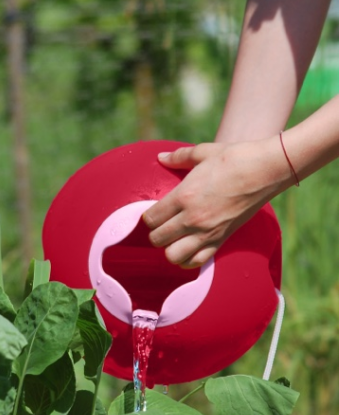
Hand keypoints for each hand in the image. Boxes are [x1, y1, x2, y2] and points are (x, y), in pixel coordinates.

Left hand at [142, 138, 289, 267]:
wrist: (267, 170)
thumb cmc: (234, 158)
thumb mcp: (203, 152)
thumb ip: (178, 157)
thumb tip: (161, 158)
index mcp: (183, 196)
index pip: (151, 219)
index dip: (147, 217)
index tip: (152, 213)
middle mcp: (192, 218)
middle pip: (157, 239)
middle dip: (154, 234)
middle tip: (161, 226)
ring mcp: (208, 232)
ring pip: (173, 256)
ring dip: (168, 249)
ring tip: (173, 240)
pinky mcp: (222, 239)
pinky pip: (197, 262)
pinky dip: (188, 260)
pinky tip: (188, 250)